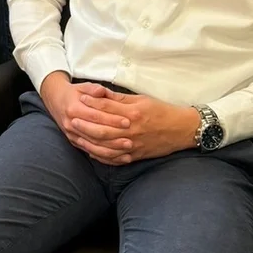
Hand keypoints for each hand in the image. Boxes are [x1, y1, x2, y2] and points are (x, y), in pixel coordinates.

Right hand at [40, 74, 134, 164]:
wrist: (56, 101)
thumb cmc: (74, 93)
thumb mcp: (83, 87)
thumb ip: (94, 89)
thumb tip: (102, 91)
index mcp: (74, 109)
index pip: (96, 116)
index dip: (112, 119)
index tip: (127, 121)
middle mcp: (71, 124)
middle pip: (96, 134)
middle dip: (115, 137)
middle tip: (131, 139)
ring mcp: (72, 135)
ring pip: (94, 146)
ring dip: (112, 149)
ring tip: (128, 149)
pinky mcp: (75, 142)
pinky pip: (91, 152)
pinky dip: (105, 157)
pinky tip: (119, 157)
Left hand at [45, 76, 200, 162]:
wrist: (182, 130)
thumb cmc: (162, 111)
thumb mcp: (142, 100)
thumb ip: (120, 99)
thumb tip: (101, 94)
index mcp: (133, 114)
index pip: (106, 108)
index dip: (91, 103)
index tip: (79, 98)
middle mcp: (131, 131)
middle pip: (101, 129)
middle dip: (84, 125)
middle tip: (70, 120)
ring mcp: (133, 146)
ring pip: (105, 146)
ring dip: (88, 141)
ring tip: (76, 136)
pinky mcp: (135, 156)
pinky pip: (114, 159)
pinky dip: (100, 156)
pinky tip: (90, 151)